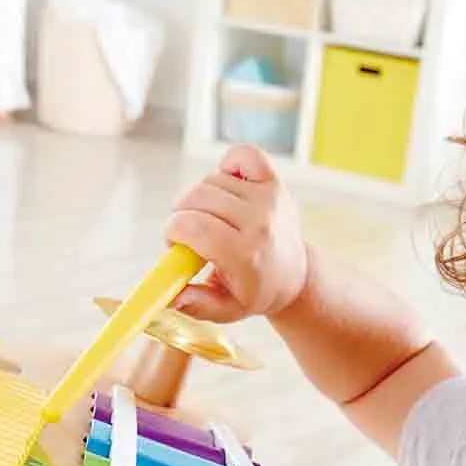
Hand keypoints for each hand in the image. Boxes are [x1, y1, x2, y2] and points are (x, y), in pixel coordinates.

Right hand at [165, 144, 308, 322]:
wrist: (294, 276)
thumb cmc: (254, 292)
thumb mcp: (226, 310)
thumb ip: (197, 305)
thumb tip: (171, 297)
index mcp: (245, 255)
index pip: (193, 226)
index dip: (172, 231)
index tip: (174, 243)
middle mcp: (259, 222)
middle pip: (197, 198)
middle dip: (181, 215)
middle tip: (188, 235)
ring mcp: (268, 197)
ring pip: (211, 180)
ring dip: (200, 199)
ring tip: (209, 219)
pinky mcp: (274, 180)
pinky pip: (241, 155)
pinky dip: (226, 166)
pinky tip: (226, 190)